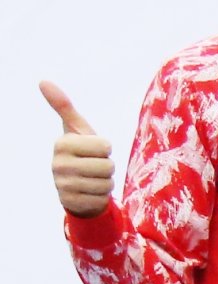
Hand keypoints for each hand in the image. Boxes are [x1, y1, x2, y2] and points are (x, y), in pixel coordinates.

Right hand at [41, 81, 110, 217]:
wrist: (74, 186)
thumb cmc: (80, 152)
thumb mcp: (76, 129)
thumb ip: (63, 106)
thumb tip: (43, 80)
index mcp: (62, 143)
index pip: (106, 146)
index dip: (105, 149)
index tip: (93, 150)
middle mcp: (58, 164)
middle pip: (108, 166)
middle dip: (107, 167)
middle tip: (93, 166)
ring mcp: (63, 185)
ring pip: (107, 183)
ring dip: (105, 182)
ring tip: (92, 179)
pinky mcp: (71, 203)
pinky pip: (102, 199)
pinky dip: (101, 197)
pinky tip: (89, 192)